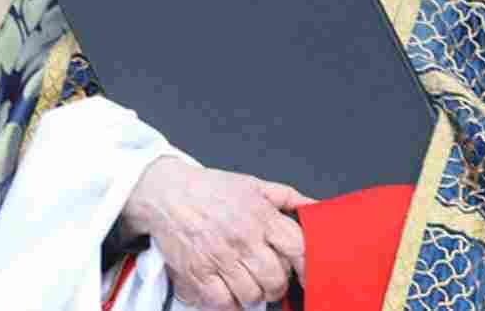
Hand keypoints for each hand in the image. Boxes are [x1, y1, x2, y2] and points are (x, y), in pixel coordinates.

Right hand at [121, 155, 313, 309]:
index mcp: (262, 216)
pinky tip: (232, 293)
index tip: (309, 275)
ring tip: (252, 286)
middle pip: (276, 277)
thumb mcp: (255, 185)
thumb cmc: (213, 190)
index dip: (308, 266)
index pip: (298, 248)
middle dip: (279, 284)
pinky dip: (231, 304)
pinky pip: (223, 303)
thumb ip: (288, 197)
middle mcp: (244, 238)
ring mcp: (220, 257)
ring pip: (252, 294)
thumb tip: (315, 207)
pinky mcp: (198, 273)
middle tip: (273, 281)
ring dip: (256, 296)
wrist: (169, 193)